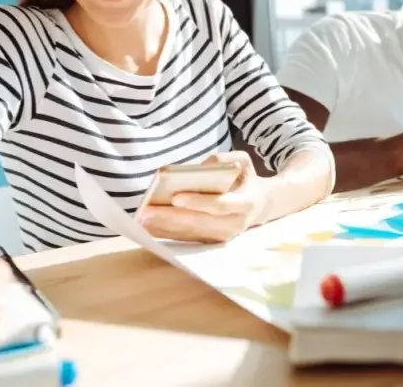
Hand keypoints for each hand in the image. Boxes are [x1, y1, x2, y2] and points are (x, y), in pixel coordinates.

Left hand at [138, 151, 268, 242]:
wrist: (260, 204)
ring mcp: (223, 236)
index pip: (220, 205)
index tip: (175, 197)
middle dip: (170, 218)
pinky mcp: (212, 241)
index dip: (198, 202)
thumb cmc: (246, 178)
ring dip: (164, 228)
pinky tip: (149, 226)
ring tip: (142, 219)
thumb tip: (199, 168)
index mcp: (246, 203)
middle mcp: (235, 224)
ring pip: (190, 234)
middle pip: (199, 223)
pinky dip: (167, 233)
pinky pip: (187, 239)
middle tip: (146, 212)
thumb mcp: (243, 161)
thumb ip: (224, 160)